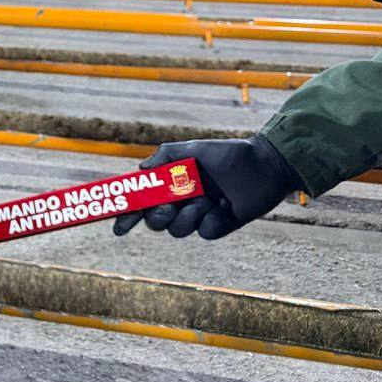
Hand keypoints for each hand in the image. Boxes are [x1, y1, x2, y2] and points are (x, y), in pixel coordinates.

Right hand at [111, 136, 303, 239]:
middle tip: (168, 208)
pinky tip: (225, 206)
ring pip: (179, 230)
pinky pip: (205, 233)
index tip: (117, 226)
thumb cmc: (227, 154)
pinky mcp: (220, 226)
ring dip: (189, 217)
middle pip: (155, 221)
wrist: (264, 166)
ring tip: (208, 200)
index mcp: (172, 185)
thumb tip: (140, 171)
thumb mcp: (191, 149)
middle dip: (156, 217)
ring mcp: (200, 215)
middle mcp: (182, 201)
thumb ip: (164, 158)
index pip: (143, 201)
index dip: (128, 214)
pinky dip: (212, 220)